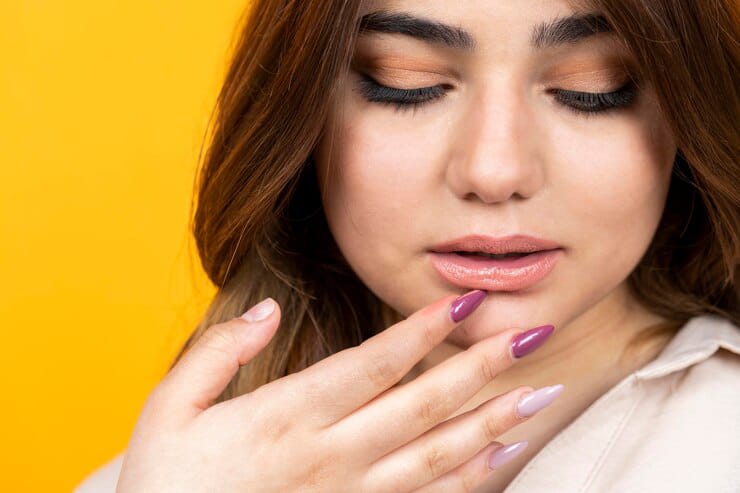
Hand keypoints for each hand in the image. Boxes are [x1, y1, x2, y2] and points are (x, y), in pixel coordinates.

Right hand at [115, 289, 557, 492]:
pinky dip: (470, 479)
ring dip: (492, 423)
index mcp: (287, 417)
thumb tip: (265, 310)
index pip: (370, 364)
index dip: (420, 330)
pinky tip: (501, 457)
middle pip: (421, 406)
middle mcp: (330, 455)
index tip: (463, 301)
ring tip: (539, 395)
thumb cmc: (167, 482)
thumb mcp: (170, 408)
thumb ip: (218, 352)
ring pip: (436, 456)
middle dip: (481, 369)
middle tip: (530, 338)